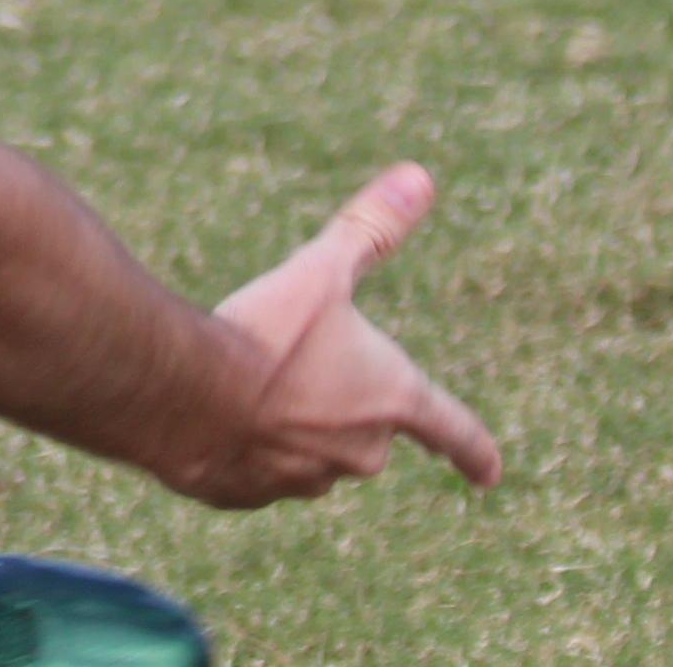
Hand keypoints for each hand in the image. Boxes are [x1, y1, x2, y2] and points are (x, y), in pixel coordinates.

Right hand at [182, 164, 502, 506]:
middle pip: (367, 436)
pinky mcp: (248, 495)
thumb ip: (371, 229)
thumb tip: (420, 177)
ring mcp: (303, 480)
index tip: (490, 474)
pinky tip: (211, 414)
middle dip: (342, 409)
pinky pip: (254, 471)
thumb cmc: (264, 331)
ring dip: (289, 426)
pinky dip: (241, 447)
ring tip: (246, 386)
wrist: (182, 393)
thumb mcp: (320, 270)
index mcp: (390, 400)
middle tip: (297, 367)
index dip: (474, 449)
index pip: (452, 429)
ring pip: (309, 455)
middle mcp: (359, 452)